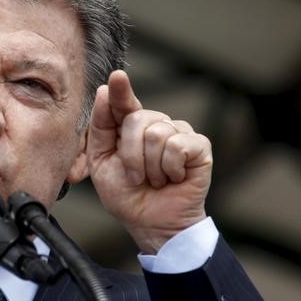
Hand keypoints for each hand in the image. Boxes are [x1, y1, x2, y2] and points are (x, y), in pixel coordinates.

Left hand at [86, 71, 212, 253]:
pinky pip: (177, 146)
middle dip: (130, 155)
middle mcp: (155, 124)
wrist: (150, 223)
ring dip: (150, 167)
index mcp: (129, 126)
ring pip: (157, 134)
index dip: (120, 90)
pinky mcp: (199, 146)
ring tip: (155, 179)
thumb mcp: (101, 161)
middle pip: (137, 119)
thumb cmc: (126, 194)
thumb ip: (100, 127)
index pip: (123, 101)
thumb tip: (104, 91)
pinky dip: (170, 169)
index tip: (116, 77)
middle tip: (135, 177)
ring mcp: (178, 133)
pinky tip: (173, 177)